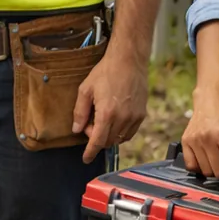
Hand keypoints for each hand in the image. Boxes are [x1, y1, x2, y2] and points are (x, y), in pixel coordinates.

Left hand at [72, 49, 148, 163]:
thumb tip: (76, 130)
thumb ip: (80, 112)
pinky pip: (130, 132)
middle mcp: (123, 118)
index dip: (90, 152)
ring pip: (120, 138)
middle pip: (108, 141)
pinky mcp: (142, 114)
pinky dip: (120, 132)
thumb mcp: (85, 89)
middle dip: (96, 137)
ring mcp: (134, 117)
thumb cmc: (105, 72)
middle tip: (90, 122)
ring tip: (102, 118)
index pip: (97, 142)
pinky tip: (114, 120)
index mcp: (107, 113)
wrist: (128, 60)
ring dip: (109, 135)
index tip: (85, 159)